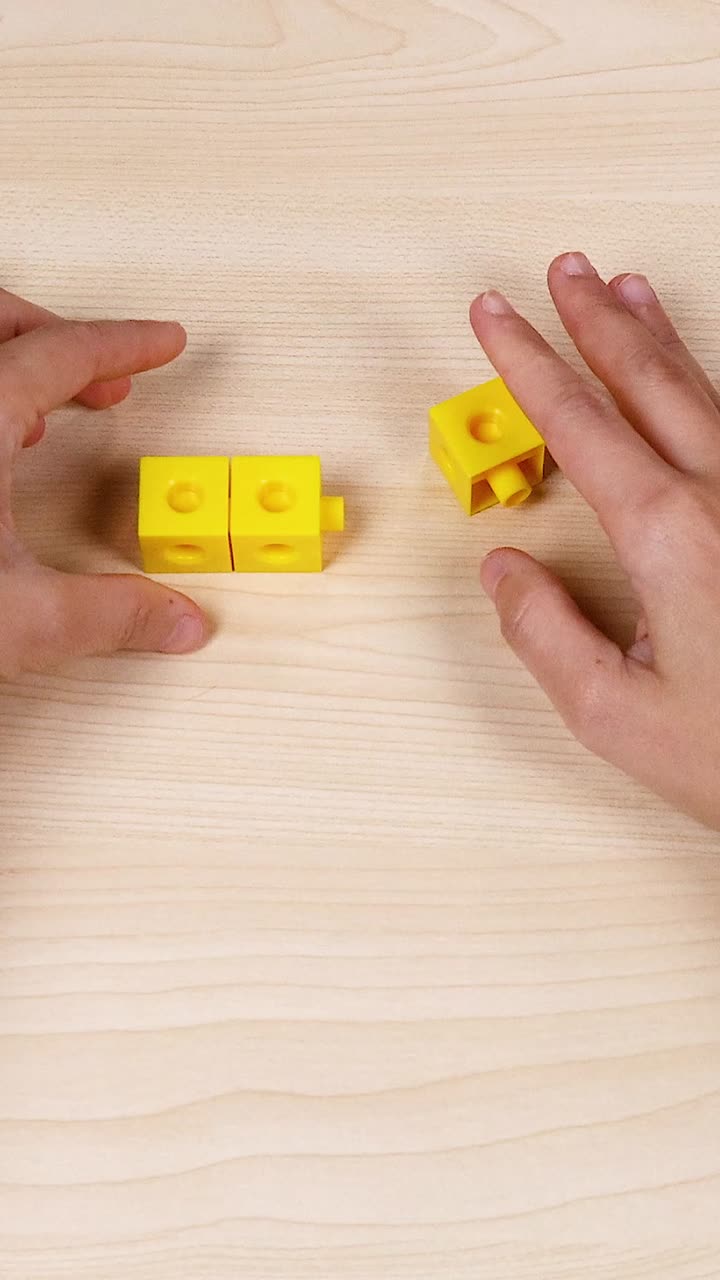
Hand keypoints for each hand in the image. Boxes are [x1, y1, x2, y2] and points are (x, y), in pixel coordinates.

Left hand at [0, 288, 207, 676]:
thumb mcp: (19, 619)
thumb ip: (109, 614)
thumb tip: (171, 618)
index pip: (62, 353)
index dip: (124, 344)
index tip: (161, 341)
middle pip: (0, 323)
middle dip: (62, 337)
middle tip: (108, 376)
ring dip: (13, 360)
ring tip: (50, 406)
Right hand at [470, 252, 719, 827]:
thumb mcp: (614, 714)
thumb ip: (544, 633)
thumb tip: (502, 569)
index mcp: (670, 536)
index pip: (580, 424)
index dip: (528, 363)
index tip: (495, 318)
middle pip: (646, 382)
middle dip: (593, 322)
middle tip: (562, 272)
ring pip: (704, 391)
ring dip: (656, 336)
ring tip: (623, 291)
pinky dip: (708, 385)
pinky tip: (701, 380)